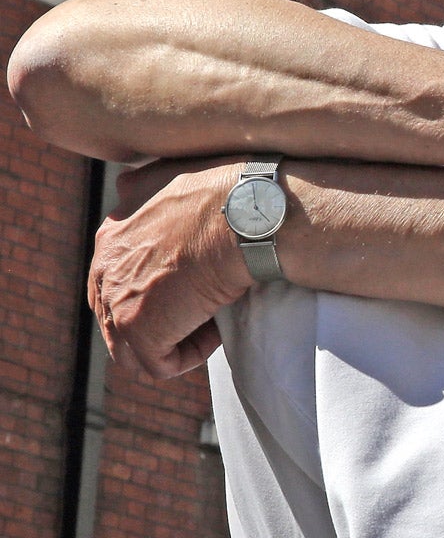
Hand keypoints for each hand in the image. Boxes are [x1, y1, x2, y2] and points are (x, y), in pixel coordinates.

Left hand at [89, 158, 252, 378]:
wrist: (245, 215)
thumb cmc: (224, 192)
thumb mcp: (168, 172)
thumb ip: (141, 184)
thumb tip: (125, 184)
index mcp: (111, 236)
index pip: (113, 283)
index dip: (154, 294)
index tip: (194, 287)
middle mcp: (104, 269)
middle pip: (117, 318)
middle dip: (159, 321)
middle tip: (202, 311)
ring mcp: (118, 301)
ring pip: (133, 348)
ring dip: (172, 341)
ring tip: (210, 322)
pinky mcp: (139, 329)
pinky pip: (160, 364)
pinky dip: (189, 354)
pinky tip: (216, 329)